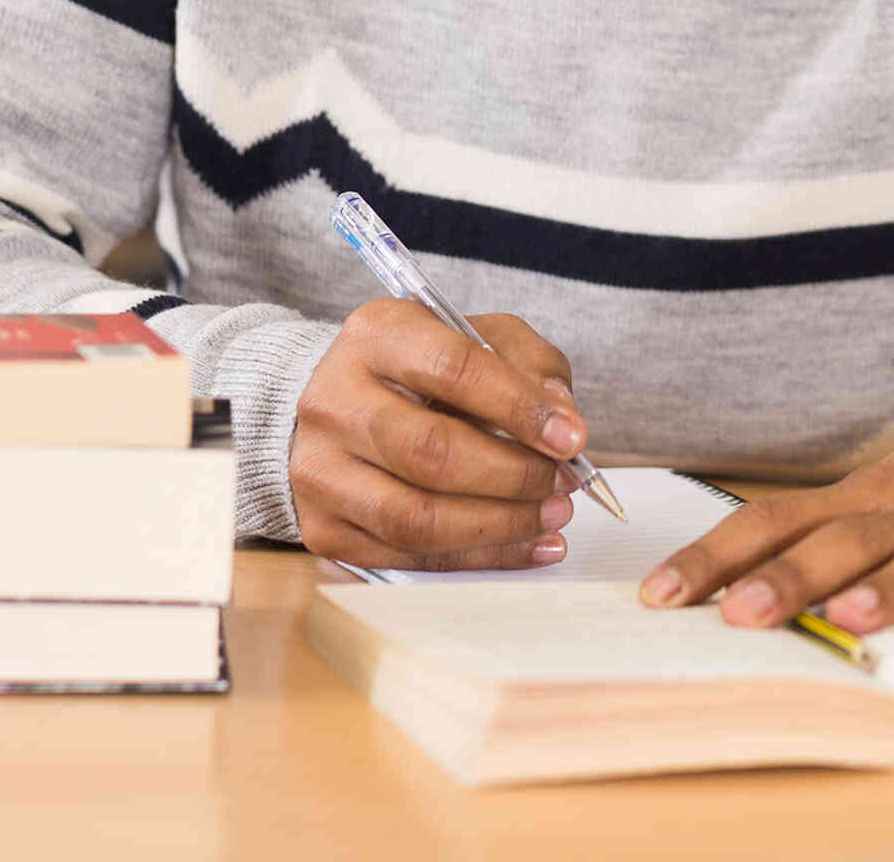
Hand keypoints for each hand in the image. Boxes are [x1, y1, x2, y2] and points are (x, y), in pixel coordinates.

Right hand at [287, 298, 589, 570]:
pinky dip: (481, 557)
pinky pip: (410, 556)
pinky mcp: (324, 528)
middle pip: (432, 453)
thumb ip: (528, 364)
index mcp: (376, 335)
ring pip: (418, 518)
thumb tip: (560, 416)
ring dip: (501, 525)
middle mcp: (334, 401)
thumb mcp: (479, 339)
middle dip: (515, 475)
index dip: (520, 408)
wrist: (342, 409)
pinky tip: (528, 545)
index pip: (453, 370)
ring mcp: (321, 471)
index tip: (572, 438)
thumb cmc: (422, 371)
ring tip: (553, 515)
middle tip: (564, 482)